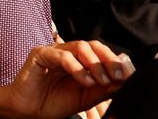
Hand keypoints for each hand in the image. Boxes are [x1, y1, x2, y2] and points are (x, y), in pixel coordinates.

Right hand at [6, 41, 133, 118]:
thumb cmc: (55, 103)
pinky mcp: (39, 54)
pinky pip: (61, 55)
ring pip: (79, 46)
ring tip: (100, 81)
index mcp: (79, 60)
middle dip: (108, 60)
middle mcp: (67, 52)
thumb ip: (103, 88)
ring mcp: (53, 51)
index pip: (101, 52)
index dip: (115, 62)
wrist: (30, 112)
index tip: (126, 77)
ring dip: (94, 63)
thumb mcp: (86, 97)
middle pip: (92, 45)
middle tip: (117, 77)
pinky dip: (76, 67)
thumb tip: (124, 80)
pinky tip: (85, 81)